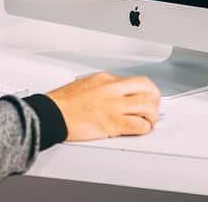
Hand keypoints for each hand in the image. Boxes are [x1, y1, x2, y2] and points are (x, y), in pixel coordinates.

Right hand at [46, 72, 160, 141]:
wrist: (52, 114)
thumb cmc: (64, 102)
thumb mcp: (86, 84)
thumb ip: (104, 87)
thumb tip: (118, 94)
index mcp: (106, 79)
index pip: (136, 81)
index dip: (145, 91)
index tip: (147, 97)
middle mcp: (112, 89)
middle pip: (147, 88)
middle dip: (155, 99)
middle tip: (153, 108)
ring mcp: (113, 106)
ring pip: (147, 106)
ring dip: (152, 115)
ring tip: (148, 121)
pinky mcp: (112, 123)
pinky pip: (139, 125)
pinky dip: (144, 128)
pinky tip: (141, 129)